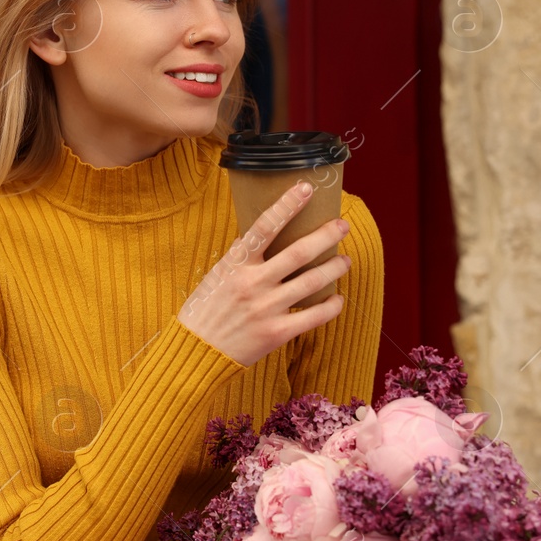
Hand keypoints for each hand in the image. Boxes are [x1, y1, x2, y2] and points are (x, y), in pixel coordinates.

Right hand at [177, 179, 351, 367]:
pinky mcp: (277, 333)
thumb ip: (240, 258)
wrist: (196, 351)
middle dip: (325, 235)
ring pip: (312, 282)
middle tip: (342, 225)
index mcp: (235, 265)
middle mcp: (253, 283)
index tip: (306, 188)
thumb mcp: (216, 276)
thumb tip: (257, 236)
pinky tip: (338, 298)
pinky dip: (331, 306)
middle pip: (298, 252)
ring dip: (334, 268)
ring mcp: (266, 308)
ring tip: (344, 260)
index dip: (287, 205)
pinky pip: (314, 316)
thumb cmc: (204, 310)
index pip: (264, 227)